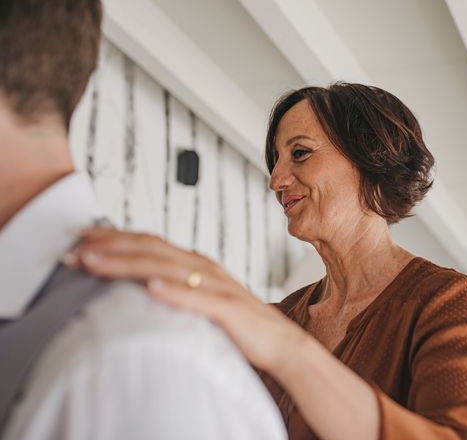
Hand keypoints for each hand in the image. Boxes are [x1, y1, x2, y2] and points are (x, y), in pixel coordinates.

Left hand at [65, 227, 305, 371]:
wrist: (280, 341)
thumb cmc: (238, 322)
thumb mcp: (201, 298)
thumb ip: (176, 285)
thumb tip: (140, 282)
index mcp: (196, 263)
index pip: (150, 243)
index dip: (115, 238)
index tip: (82, 238)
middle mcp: (204, 267)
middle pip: (152, 249)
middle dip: (110, 246)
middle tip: (74, 248)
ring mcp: (216, 286)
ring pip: (167, 268)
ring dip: (128, 264)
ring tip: (95, 263)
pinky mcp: (228, 309)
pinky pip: (199, 299)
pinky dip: (175, 291)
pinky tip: (152, 288)